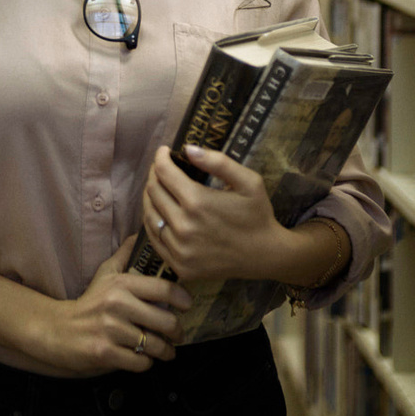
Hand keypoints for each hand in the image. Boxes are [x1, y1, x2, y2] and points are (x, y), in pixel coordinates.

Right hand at [37, 236, 192, 375]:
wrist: (58, 330)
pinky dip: (146, 363)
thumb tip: (140, 234)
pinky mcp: (105, 353)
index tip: (186, 306)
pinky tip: (143, 357)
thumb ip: (124, 254)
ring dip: (165, 351)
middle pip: (165, 321)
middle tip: (178, 334)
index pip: (164, 289)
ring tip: (166, 350)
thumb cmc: (89, 302)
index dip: (182, 299)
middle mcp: (116, 305)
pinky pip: (141, 363)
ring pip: (155, 345)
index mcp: (120, 284)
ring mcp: (110, 330)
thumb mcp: (105, 273)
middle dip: (177, 332)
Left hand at [141, 144, 287, 283]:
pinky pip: (154, 239)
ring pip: (149, 215)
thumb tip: (188, 149)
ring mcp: (179, 250)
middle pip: (153, 192)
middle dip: (155, 174)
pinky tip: (161, 212)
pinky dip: (153, 222)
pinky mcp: (179, 266)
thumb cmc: (257, 214)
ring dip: (150, 197)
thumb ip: (218, 162)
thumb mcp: (248, 181)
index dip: (160, 157)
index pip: (164, 173)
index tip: (164, 151)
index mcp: (197, 202)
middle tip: (162, 168)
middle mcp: (183, 227)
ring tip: (159, 187)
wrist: (265, 255)